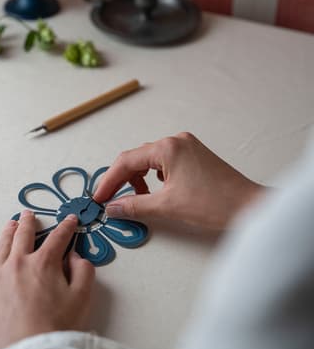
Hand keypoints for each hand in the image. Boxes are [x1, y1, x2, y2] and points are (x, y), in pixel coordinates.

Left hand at [0, 211, 94, 348]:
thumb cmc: (56, 328)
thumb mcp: (82, 297)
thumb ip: (84, 271)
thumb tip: (75, 257)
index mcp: (44, 263)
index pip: (58, 238)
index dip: (66, 227)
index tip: (70, 220)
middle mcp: (19, 263)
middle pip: (25, 235)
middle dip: (29, 223)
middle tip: (29, 215)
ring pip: (3, 245)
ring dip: (8, 232)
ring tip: (11, 223)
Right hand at [94, 132, 261, 231]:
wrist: (248, 206)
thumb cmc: (213, 203)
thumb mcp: (167, 206)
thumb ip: (134, 205)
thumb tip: (113, 207)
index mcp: (167, 147)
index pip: (127, 161)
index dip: (109, 180)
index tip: (99, 197)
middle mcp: (176, 140)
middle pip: (137, 157)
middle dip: (122, 179)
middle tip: (110, 199)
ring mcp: (187, 146)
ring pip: (151, 159)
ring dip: (138, 177)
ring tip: (135, 198)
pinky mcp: (195, 155)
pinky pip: (165, 161)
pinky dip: (154, 175)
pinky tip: (155, 190)